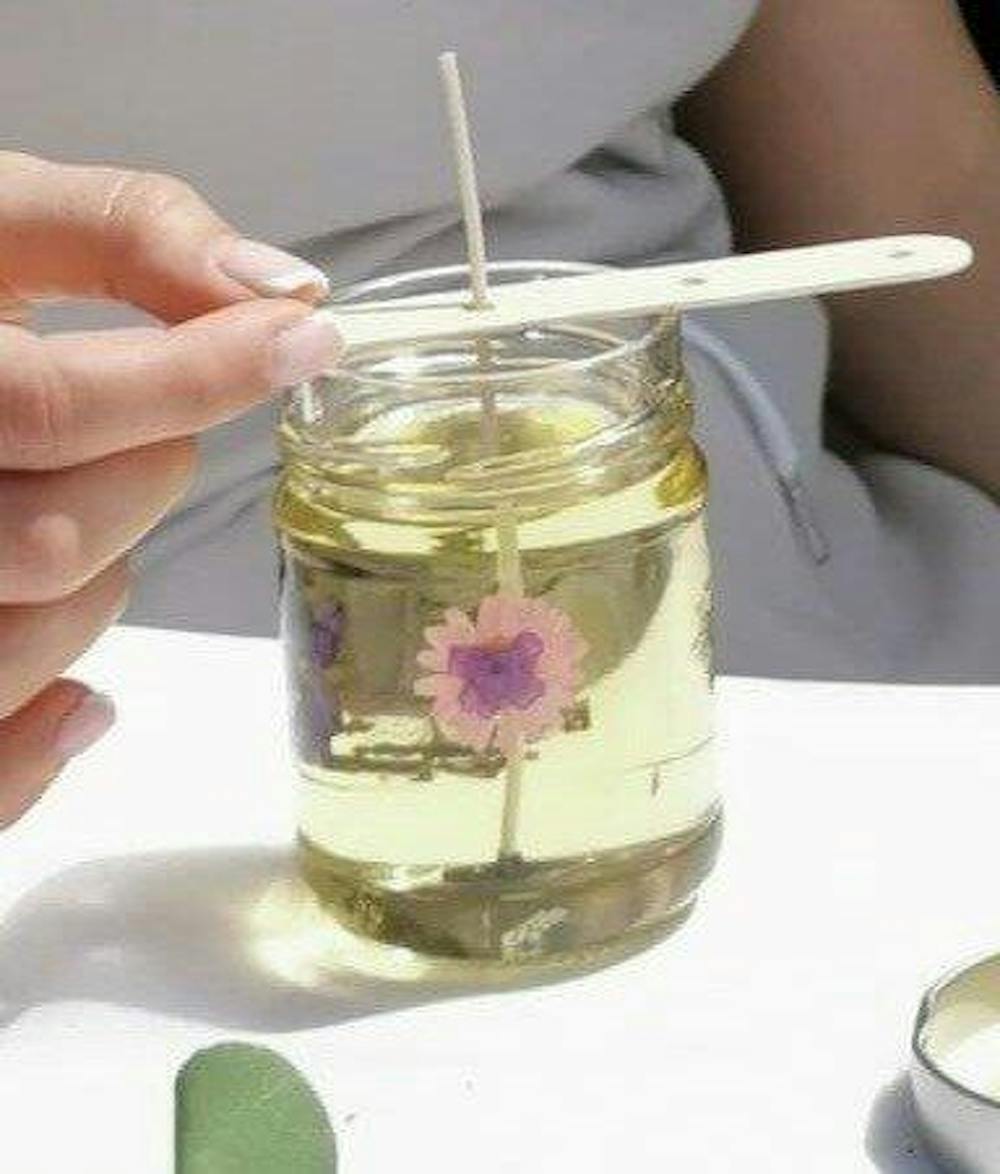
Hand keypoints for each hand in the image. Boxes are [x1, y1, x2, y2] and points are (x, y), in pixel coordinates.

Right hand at [0, 151, 341, 824]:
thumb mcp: (2, 223)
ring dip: (101, 590)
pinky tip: (80, 696)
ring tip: (75, 515)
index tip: (306, 340)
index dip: (198, 380)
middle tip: (145, 430)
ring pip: (27, 642)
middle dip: (146, 482)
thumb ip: (129, 231)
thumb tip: (289, 291)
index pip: (47, 408)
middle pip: (50, 545)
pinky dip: (48, 740)